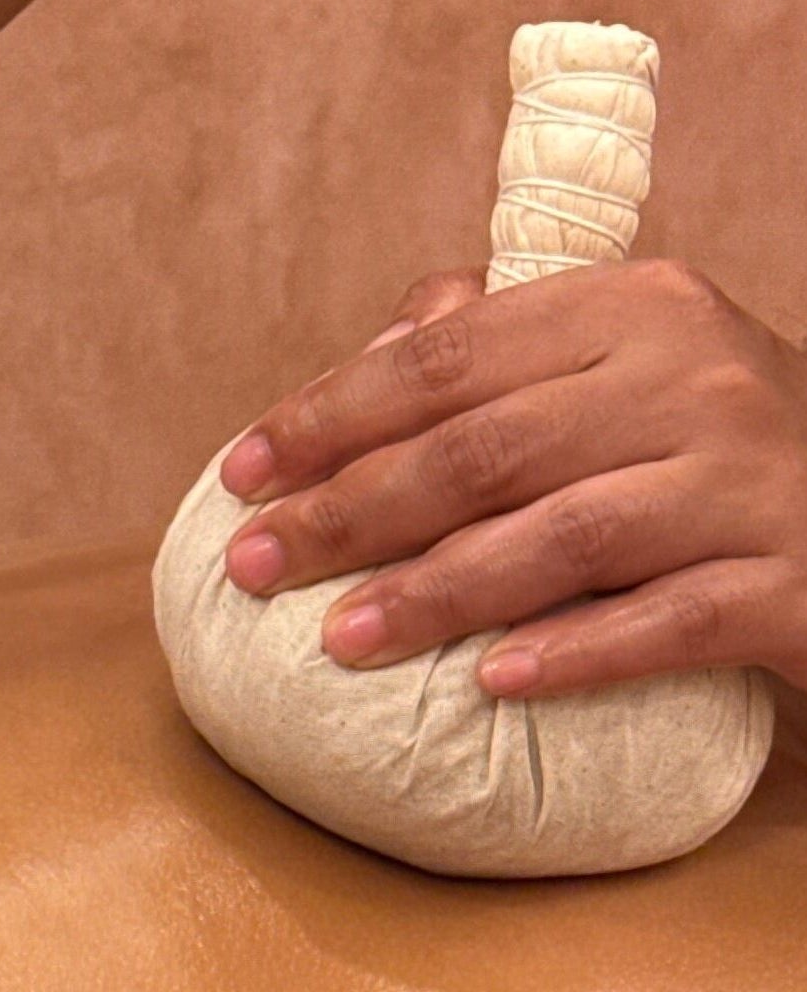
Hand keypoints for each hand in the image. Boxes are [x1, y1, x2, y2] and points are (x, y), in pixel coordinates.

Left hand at [216, 259, 806, 698]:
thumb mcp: (628, 363)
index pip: (447, 359)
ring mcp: (753, 481)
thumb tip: (384, 342)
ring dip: (437, 592)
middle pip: (483, 449)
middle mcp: (694, 379)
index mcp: (634, 309)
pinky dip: (575, 653)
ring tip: (339, 640)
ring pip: (563, 537)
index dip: (330, 415)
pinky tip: (490, 683)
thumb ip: (509, 346)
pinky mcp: (797, 582)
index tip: (240, 474)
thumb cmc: (713, 440)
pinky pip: (670, 623)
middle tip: (252, 568)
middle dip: (349, 512)